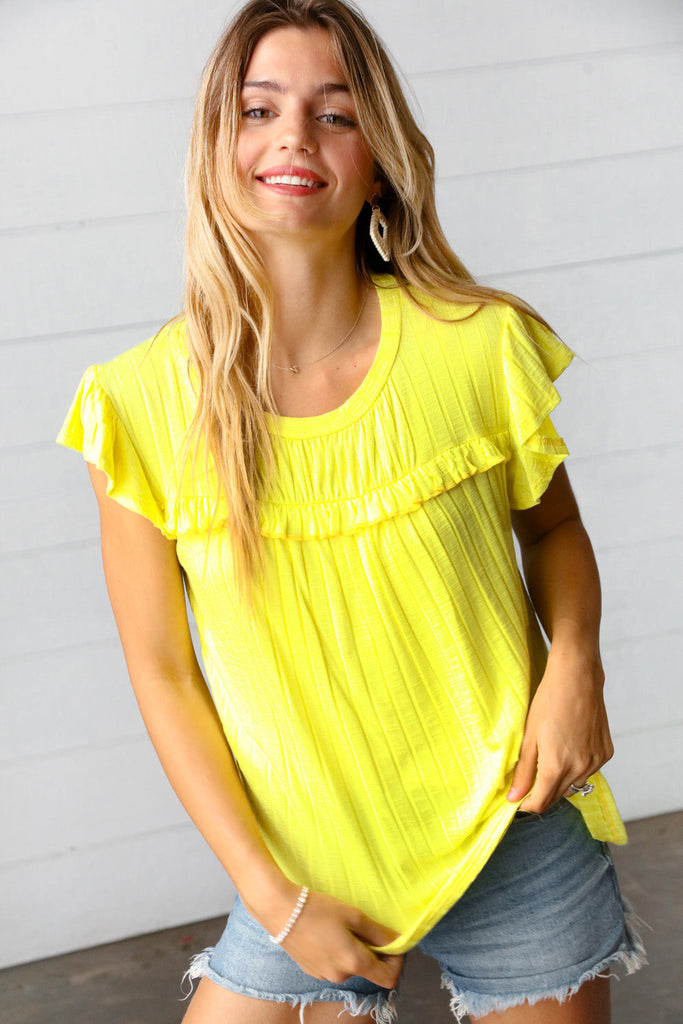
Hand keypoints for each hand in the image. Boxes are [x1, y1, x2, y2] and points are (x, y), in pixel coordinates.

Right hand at [251, 885, 403, 987]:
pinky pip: (332, 964)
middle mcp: (340, 975)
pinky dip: (336, 951)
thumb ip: (378, 932)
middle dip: (371, 951)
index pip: (388, 978)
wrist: (280, 910)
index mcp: (354, 962)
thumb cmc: (318, 909)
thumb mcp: (353, 915)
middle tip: (364, 926)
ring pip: (348, 965)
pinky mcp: (311, 969)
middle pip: (367, 969)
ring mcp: (323, 975)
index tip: (393, 943)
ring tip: (341, 925)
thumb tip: (398, 940)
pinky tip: (326, 932)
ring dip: (352, 950)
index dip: (396, 962)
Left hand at [506, 645, 613, 812]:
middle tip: (529, 778)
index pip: (541, 803)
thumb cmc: (548, 702)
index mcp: (556, 767)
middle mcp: (580, 769)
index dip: (526, 803)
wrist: (577, 678)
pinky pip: (589, 771)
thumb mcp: (529, 737)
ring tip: (549, 759)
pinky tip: (569, 749)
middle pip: (557, 796)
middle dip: (541, 792)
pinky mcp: (606, 752)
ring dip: (560, 781)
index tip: (517, 798)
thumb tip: (513, 798)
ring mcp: (596, 761)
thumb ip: (523, 771)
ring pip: (574, 785)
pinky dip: (577, 768)